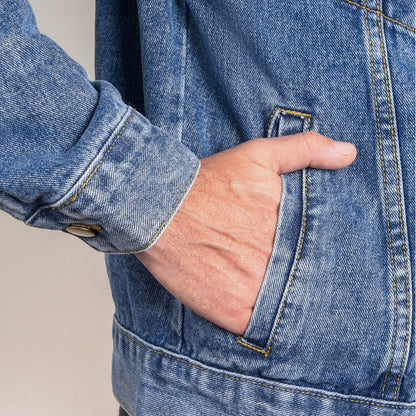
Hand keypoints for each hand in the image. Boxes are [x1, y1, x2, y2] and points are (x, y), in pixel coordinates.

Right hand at [135, 132, 355, 334]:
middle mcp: (277, 259)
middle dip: (303, 275)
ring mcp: (255, 288)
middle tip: (287, 270)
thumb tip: (349, 153)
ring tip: (274, 289)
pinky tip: (257, 307)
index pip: (324, 250)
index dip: (321, 254)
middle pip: (307, 278)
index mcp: (290, 227)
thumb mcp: (258, 155)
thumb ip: (305, 150)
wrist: (159, 209)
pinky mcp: (231, 310)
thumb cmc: (208, 183)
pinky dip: (263, 323)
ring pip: (286, 304)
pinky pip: (260, 327)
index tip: (314, 253)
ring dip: (286, 301)